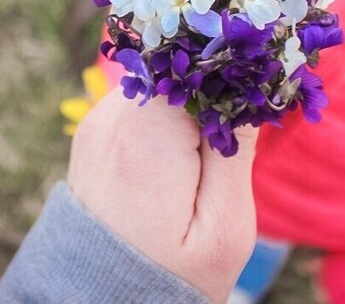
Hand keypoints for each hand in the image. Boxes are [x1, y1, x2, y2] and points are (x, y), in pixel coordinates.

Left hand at [68, 90, 258, 302]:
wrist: (101, 300)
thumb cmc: (174, 271)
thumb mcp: (224, 223)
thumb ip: (235, 149)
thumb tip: (247, 83)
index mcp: (146, 135)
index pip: (194, 65)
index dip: (228, 75)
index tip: (249, 100)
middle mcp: (112, 118)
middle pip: (175, 71)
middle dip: (210, 93)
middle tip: (227, 143)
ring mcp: (97, 123)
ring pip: (159, 84)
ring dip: (187, 107)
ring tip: (200, 161)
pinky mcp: (94, 133)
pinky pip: (140, 104)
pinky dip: (164, 119)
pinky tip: (176, 160)